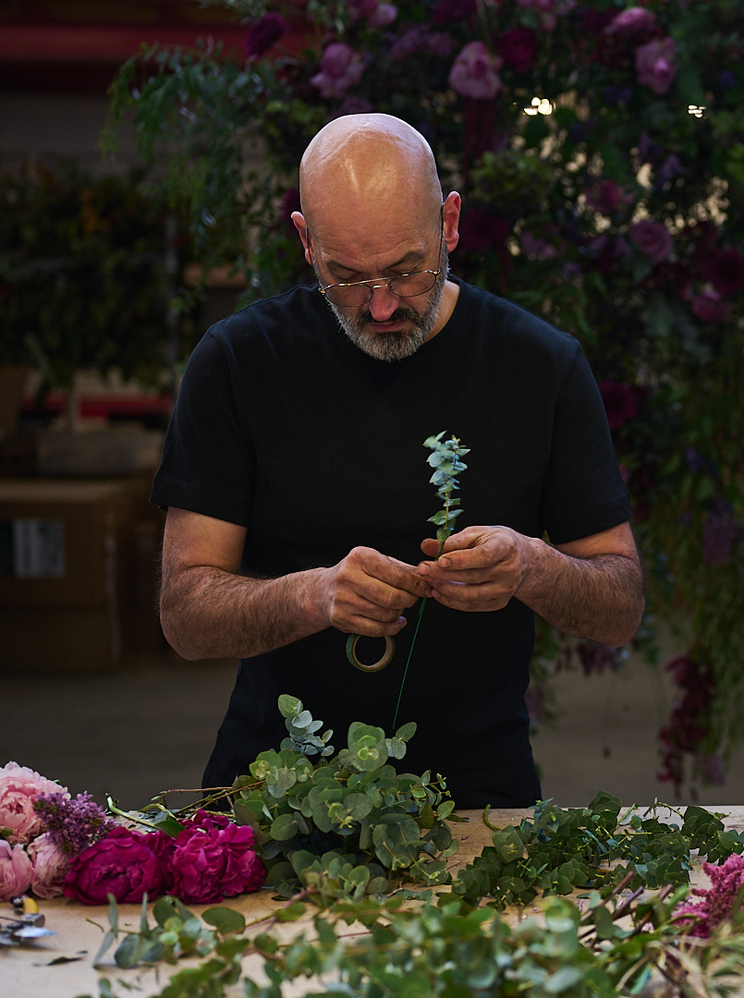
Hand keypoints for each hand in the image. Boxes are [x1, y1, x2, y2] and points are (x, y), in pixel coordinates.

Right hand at [318, 546, 427, 635]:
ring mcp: (343, 600)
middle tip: (413, 599)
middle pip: (392, 598)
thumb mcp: (378, 562)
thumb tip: (428, 579)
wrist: (324, 589)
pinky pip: (376, 629)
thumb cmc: (358, 573)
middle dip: (409, 600)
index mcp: (360, 557)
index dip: (417, 585)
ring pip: (385, 614)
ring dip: (399, 613)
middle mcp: (348, 577)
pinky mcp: (341, 619)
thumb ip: (403, 570)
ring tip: (398, 607)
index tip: (426, 588)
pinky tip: (396, 622)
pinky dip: (392, 628)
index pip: (398, 575)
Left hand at [418, 525, 533, 611]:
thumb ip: (451, 540)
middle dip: (444, 574)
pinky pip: (472, 605)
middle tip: (423, 570)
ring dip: (446, 590)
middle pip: (473, 576)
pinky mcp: (499, 602)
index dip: (460, 560)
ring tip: (429, 582)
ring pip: (471, 595)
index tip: (439, 561)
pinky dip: (452, 601)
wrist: (523, 559)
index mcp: (505, 547)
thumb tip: (426, 546)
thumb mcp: (476, 533)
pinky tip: (438, 593)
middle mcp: (509, 570)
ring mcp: (506, 589)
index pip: (482, 556)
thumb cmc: (496, 543)